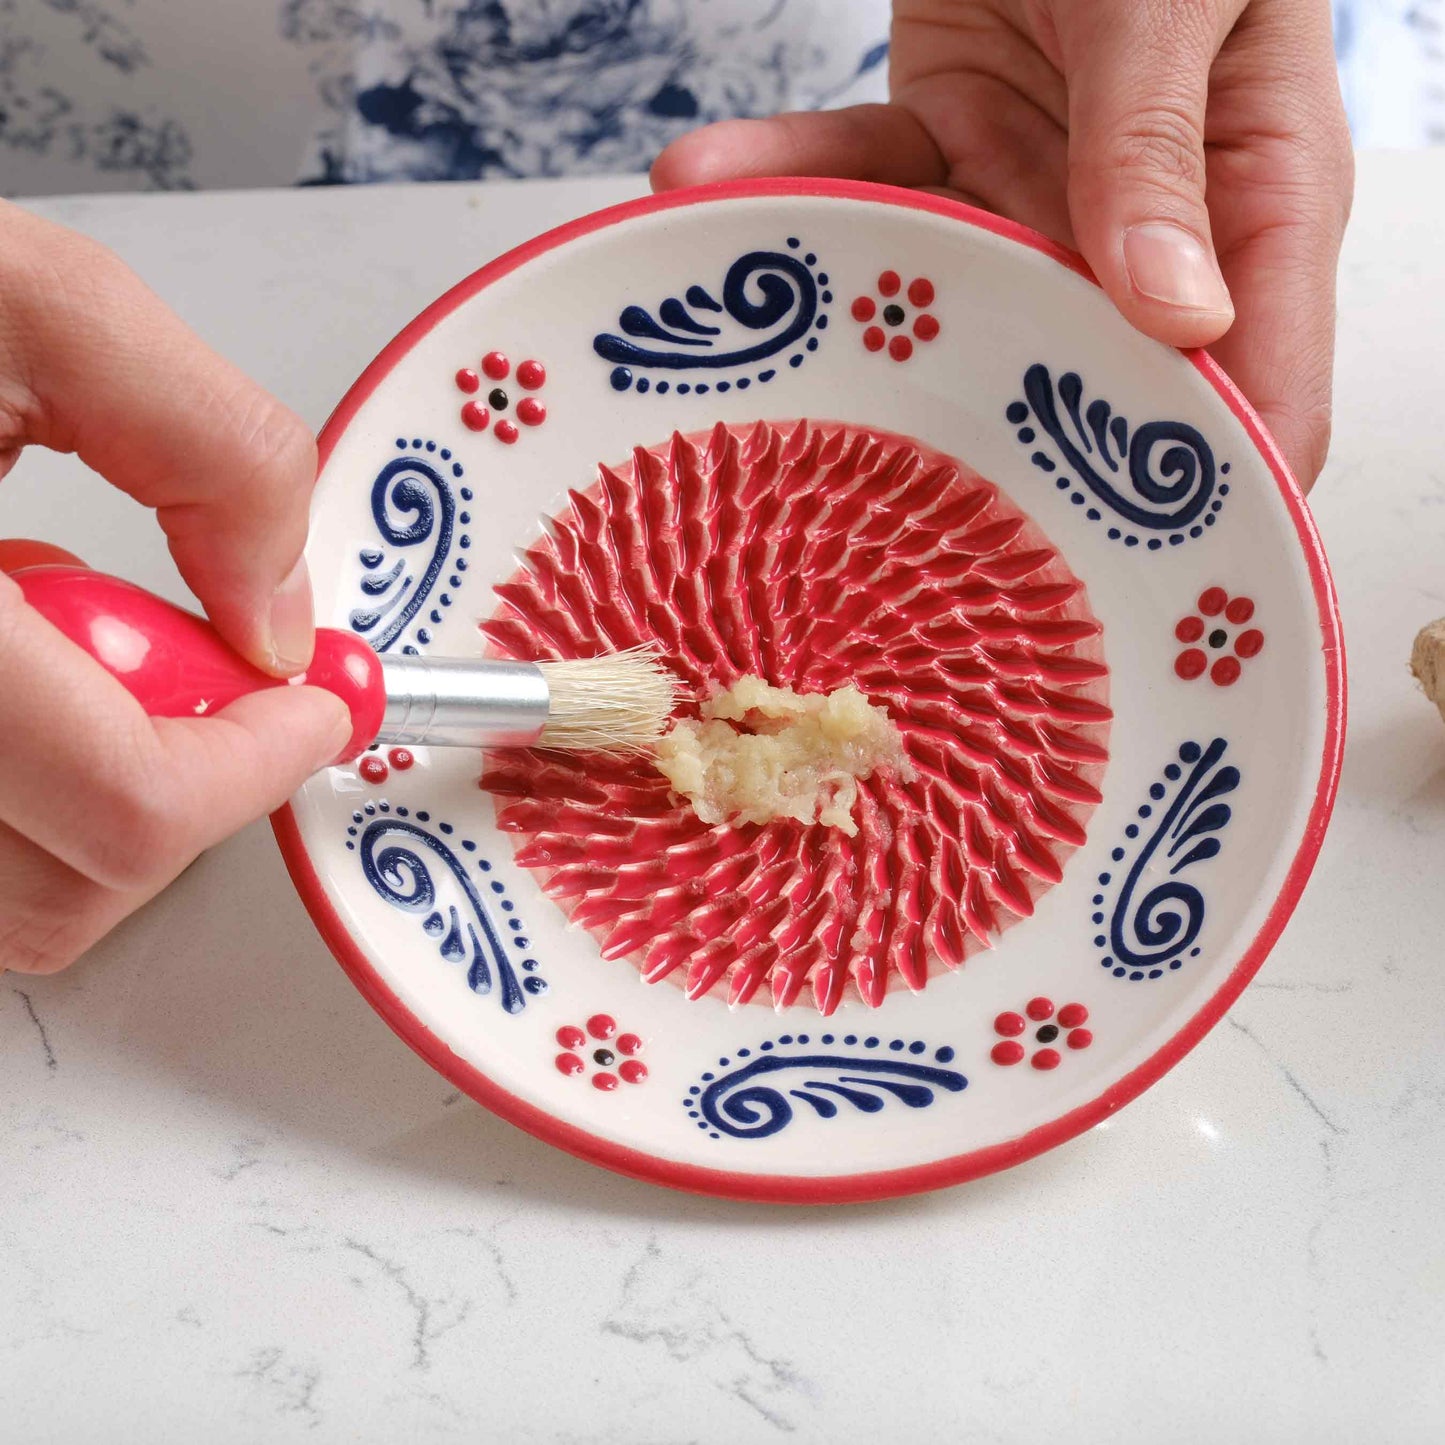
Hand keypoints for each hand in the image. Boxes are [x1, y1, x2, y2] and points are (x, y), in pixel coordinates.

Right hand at [0, 202, 349, 974]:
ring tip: (49, 629)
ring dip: (89, 785)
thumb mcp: (35, 304)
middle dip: (177, 784)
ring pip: (6, 896)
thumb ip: (211, 453)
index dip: (257, 765)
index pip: (128, 807)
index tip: (311, 706)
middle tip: (185, 658)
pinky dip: (18, 779)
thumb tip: (277, 616)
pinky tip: (2, 663)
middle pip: (67, 887)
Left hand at [653, 0, 1351, 487]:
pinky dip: (781, 179)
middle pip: (1075, 388)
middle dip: (981, 450)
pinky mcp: (946, 139)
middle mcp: (1144, 222)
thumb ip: (1162, 142)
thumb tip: (1175, 316)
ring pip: (941, 296)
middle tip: (886, 513)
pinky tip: (697, 176)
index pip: (1256, 398)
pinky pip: (861, 181)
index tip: (1114, 586)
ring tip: (739, 342)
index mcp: (1255, 202)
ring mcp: (1037, 188)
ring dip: (836, 314)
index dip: (1197, 501)